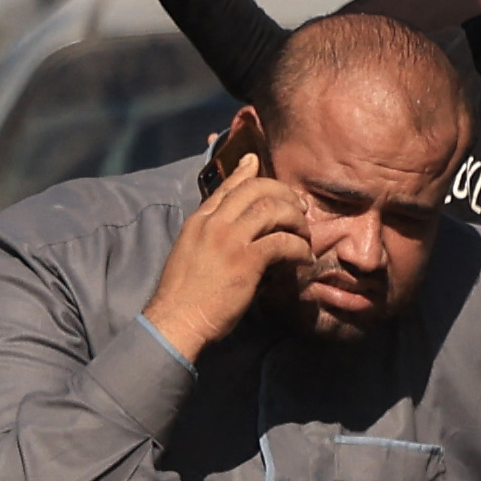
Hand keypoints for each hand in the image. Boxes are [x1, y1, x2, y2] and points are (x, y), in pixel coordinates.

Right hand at [147, 153, 308, 359]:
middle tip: (299, 208)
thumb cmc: (183, 295)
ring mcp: (230, 239)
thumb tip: (231, 229)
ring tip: (304, 235)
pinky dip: (299, 248)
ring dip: (296, 220)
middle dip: (283, 193)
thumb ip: (208, 234)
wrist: (176, 319)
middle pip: (256, 189)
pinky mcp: (246, 260)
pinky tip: (303, 258)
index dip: (247, 173)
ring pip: (273, 210)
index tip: (258, 161)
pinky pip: (283, 242)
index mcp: (199, 220)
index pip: (227, 186)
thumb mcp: (189, 252)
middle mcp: (214, 223)